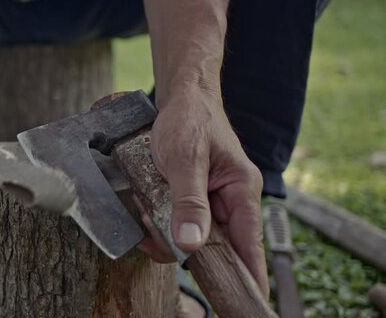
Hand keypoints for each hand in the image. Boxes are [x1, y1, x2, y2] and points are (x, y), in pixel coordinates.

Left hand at [139, 87, 268, 297]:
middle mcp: (230, 201)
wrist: (181, 97)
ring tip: (145, 205)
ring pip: (192, 235)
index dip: (247, 275)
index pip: (250, 245)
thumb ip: (189, 201)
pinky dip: (159, 218)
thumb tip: (191, 244)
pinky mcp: (193, 198)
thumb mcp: (184, 159)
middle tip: (153, 231)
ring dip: (165, 228)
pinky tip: (144, 204)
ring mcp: (211, 200)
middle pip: (215, 245)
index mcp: (241, 191)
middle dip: (182, 245)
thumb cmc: (189, 120)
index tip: (244, 300)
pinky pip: (178, 221)